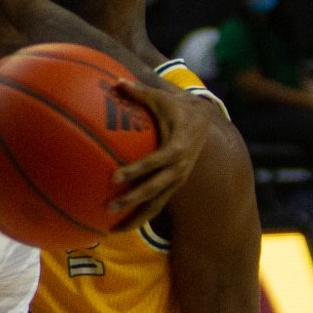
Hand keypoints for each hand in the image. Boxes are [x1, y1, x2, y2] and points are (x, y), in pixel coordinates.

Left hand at [108, 79, 209, 224]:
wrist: (203, 120)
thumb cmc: (176, 106)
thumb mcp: (161, 98)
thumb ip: (138, 91)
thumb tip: (117, 81)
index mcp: (177, 147)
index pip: (155, 162)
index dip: (136, 170)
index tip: (114, 178)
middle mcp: (179, 168)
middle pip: (155, 189)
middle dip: (133, 200)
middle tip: (109, 207)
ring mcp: (178, 179)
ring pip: (157, 204)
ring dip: (136, 217)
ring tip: (112, 230)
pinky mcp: (174, 186)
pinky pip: (157, 205)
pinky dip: (141, 217)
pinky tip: (120, 227)